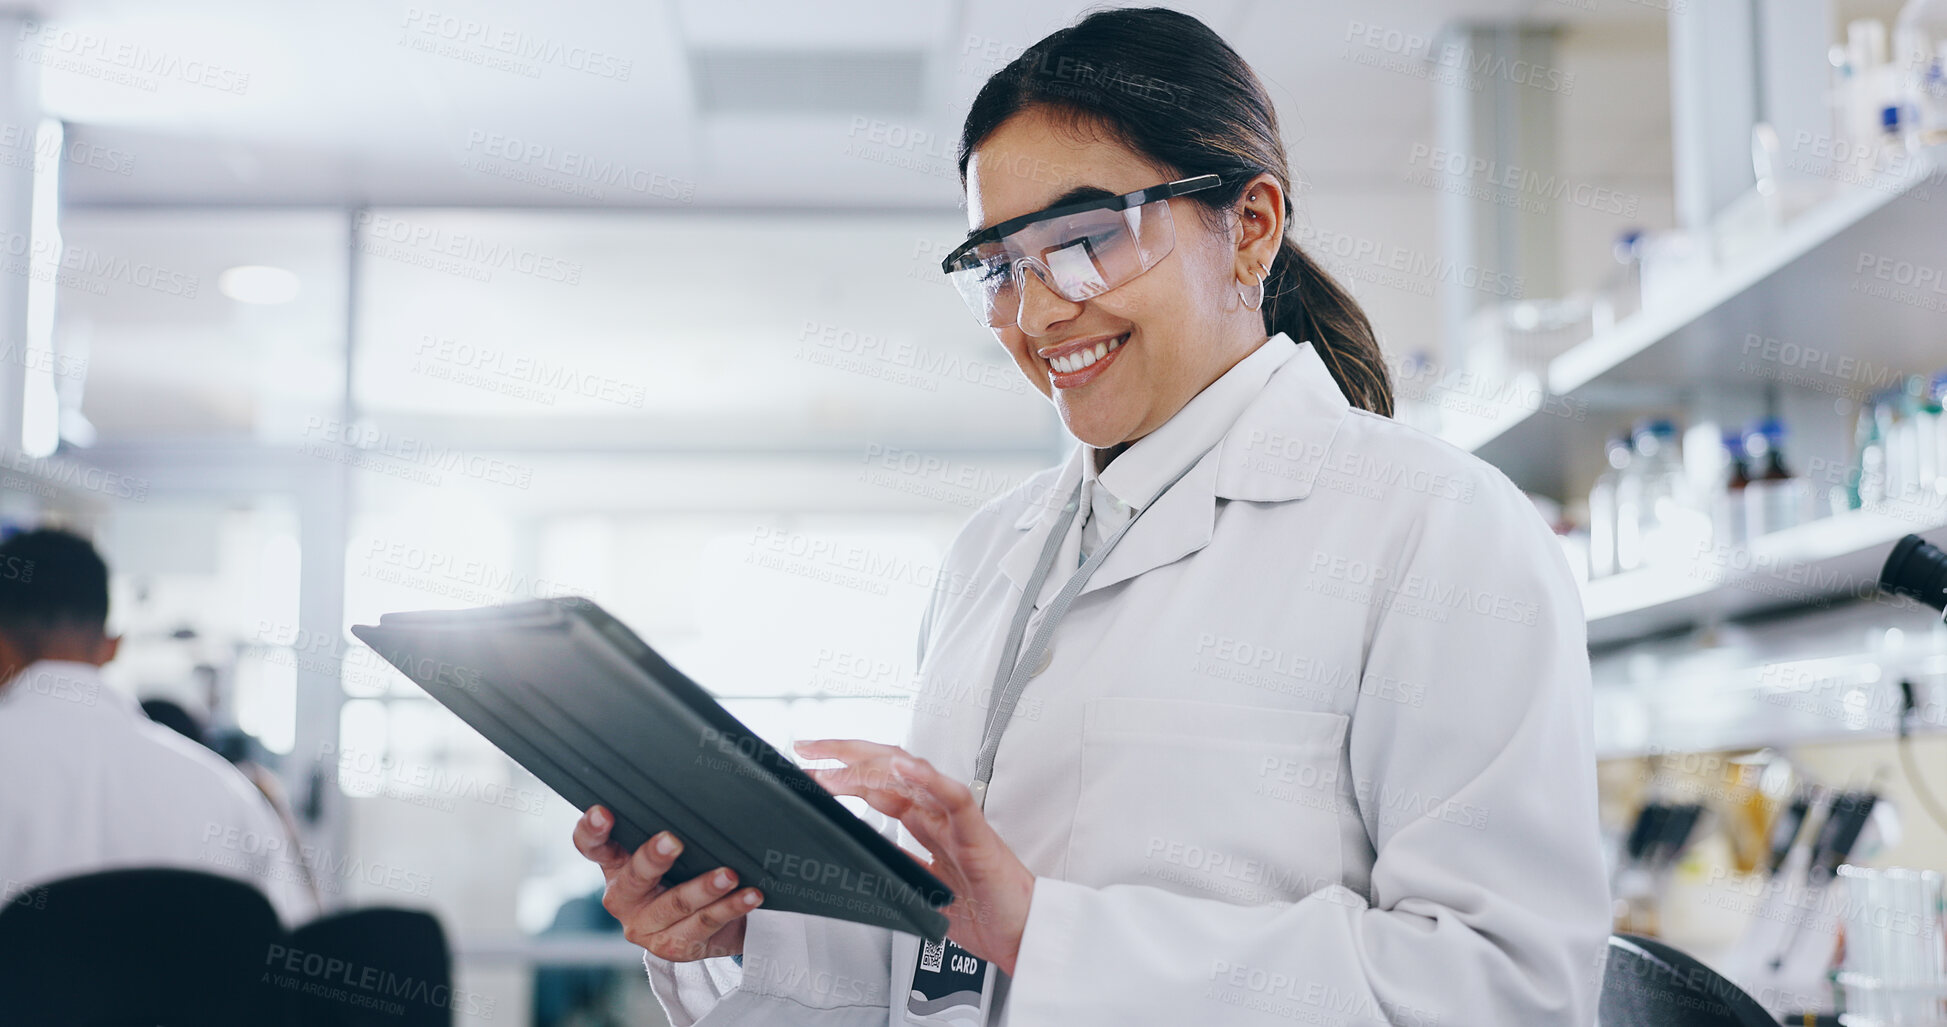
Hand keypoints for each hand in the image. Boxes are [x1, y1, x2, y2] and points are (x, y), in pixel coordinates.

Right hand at [572, 805, 765, 961]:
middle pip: (634, 878)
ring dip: (704, 888)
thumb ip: (677, 824)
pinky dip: (730, 908)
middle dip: (653, 858)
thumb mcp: (676, 848)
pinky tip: (749, 896)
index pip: (593, 846)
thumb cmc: (687, 870)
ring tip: (730, 875)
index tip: (602, 812)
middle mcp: (624, 897)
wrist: (708, 922)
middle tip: (673, 841)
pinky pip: (703, 925)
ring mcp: (646, 926)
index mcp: (616, 865)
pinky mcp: (673, 947)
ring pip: (675, 904)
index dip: (592, 830)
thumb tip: (719, 793)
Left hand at [793, 739, 1034, 975]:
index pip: (880, 785)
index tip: (811, 770)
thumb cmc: (987, 913)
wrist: (1024, 936)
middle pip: (889, 769)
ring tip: (835, 763)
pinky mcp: (977, 836)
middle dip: (845, 753)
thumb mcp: (921, 889)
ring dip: (870, 766)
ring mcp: (957, 822)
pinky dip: (930, 779)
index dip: (844, 774)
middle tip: (808, 747)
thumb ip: (896, 865)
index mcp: (928, 826)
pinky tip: (905, 767)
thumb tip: (859, 855)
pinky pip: (955, 799)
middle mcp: (941, 816)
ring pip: (913, 777)